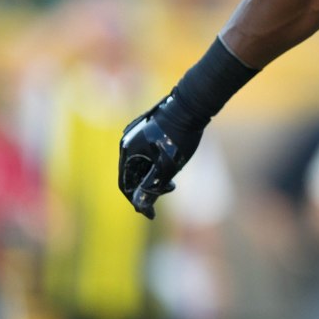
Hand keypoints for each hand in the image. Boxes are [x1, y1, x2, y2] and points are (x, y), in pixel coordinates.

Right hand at [117, 95, 203, 218]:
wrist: (192, 104)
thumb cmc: (180, 136)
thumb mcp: (167, 166)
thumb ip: (151, 187)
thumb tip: (140, 206)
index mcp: (128, 150)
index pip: (125, 185)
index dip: (138, 202)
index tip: (152, 214)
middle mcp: (128, 141)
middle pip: (133, 174)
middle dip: (149, 187)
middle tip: (171, 188)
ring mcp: (137, 134)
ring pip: (142, 164)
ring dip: (155, 176)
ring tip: (174, 177)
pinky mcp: (148, 129)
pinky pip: (147, 153)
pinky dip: (157, 163)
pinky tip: (173, 162)